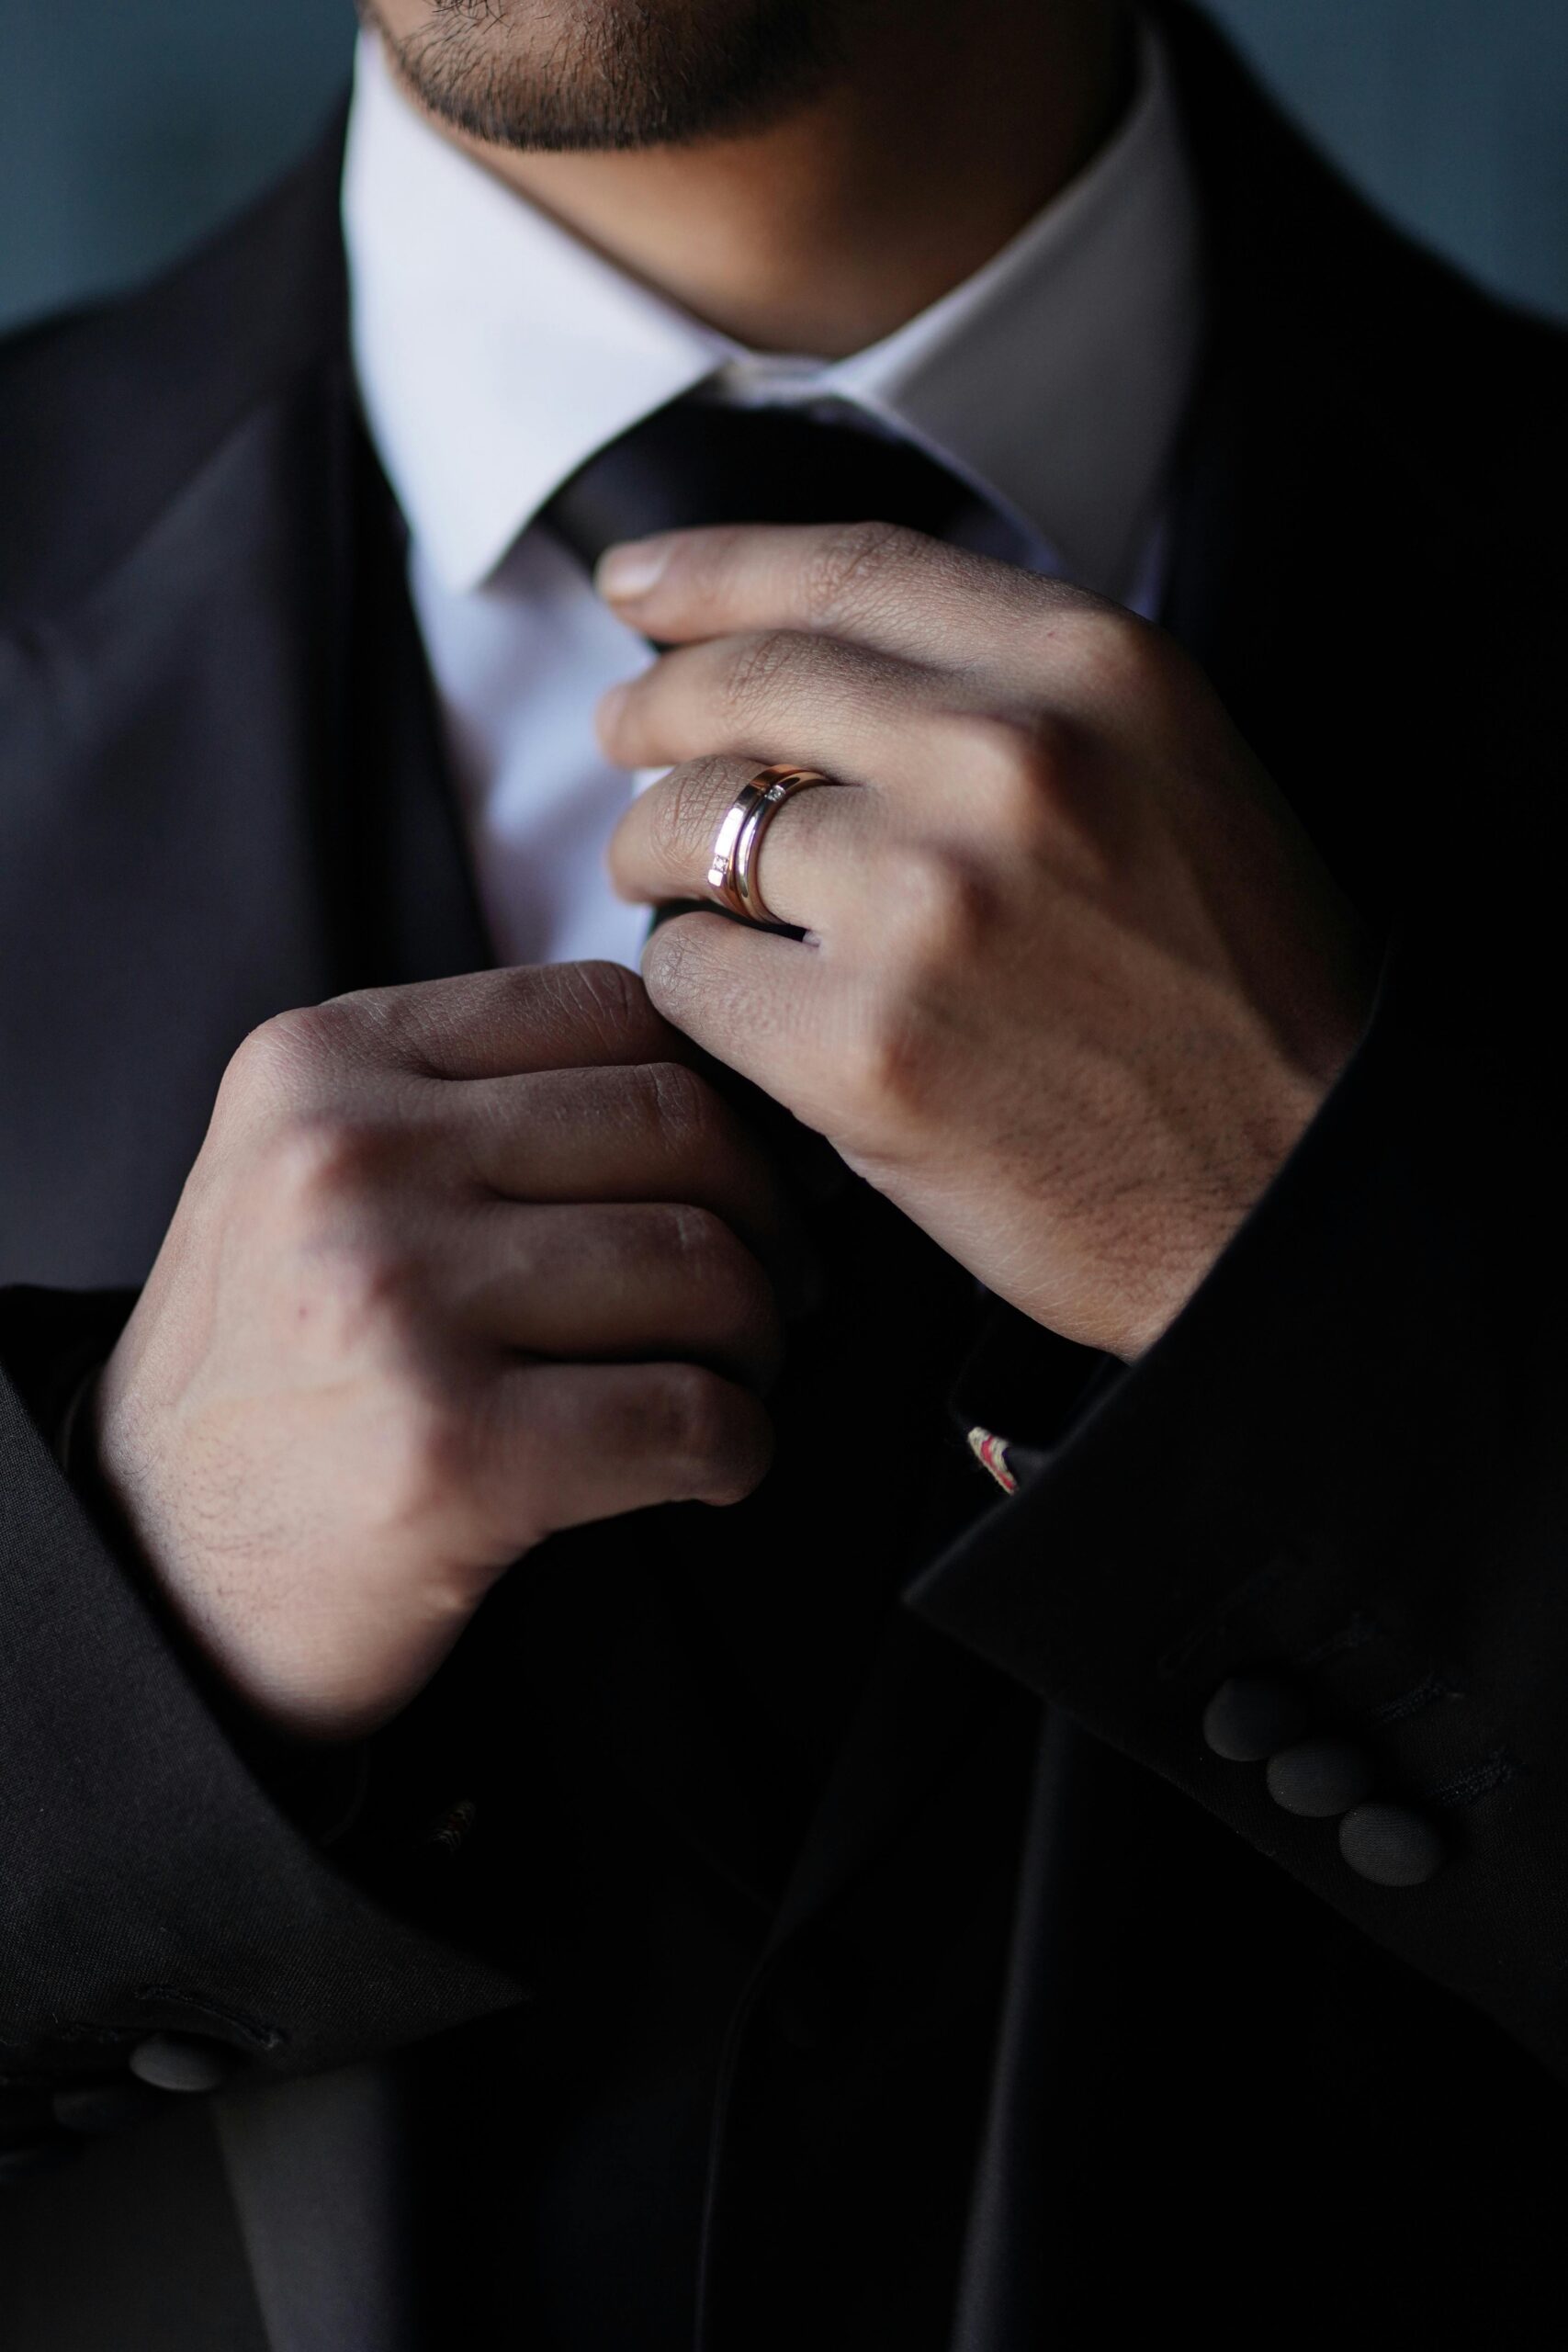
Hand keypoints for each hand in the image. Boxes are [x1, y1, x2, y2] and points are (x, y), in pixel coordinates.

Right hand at [94, 963, 786, 1738]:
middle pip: (675, 1126)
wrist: (158, 1573)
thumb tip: (714, 1085)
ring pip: (698, 1266)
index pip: (610, 1008)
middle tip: (777, 1285)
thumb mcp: (310, 1170)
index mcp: (324, 1061)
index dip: (718, 1091)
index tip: (744, 1169)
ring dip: (758, 1338)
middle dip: (766, 1215)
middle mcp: (349, 1159)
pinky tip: (716, 1460)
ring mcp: (395, 1303)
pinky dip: (738, 1443)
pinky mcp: (451, 1453)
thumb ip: (469, 1098)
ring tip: (737, 1375)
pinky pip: (688, 1414)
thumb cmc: (273, 1368)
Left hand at [598, 522, 1373, 1360]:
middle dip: (651, 714)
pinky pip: (688, 973)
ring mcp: (927, 904)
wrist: (1292, 1196)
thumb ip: (1013, 697)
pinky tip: (734, 1005)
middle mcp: (1007, 761)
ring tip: (672, 887)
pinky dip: (690, 985)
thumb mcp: (1169, 777)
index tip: (638, 586)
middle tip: (621, 740)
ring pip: (688, 825)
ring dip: (656, 856)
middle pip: (741, 688)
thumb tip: (805, 661)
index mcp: (1094, 673)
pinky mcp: (863, 1048)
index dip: (714, 570)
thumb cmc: (1234, 999)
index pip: (847, 571)